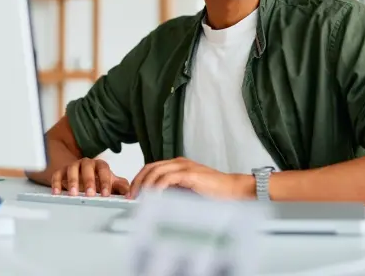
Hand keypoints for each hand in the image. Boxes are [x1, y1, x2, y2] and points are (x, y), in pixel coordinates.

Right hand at [51, 158, 129, 196]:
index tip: (106, 194)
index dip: (105, 181)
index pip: (104, 169)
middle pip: (87, 168)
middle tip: (90, 194)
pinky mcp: (61, 171)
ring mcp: (73, 166)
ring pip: (72, 169)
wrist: (81, 175)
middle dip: (89, 181)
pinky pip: (57, 174)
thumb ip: (121, 187)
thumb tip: (132, 193)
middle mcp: (86, 163)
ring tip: (74, 194)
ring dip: (73, 181)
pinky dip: (56, 183)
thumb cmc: (98, 180)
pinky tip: (57, 192)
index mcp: (100, 165)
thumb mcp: (111, 183)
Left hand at [128, 157, 252, 199]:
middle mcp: (179, 163)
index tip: (133, 192)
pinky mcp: (189, 174)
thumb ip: (173, 192)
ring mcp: (184, 166)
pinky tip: (153, 197)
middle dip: (138, 181)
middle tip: (131, 196)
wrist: (233, 190)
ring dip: (145, 185)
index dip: (140, 179)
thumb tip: (155, 201)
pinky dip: (157, 187)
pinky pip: (167, 178)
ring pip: (156, 171)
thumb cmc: (214, 193)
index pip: (152, 168)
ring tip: (139, 198)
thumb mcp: (188, 192)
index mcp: (178, 165)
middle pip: (150, 167)